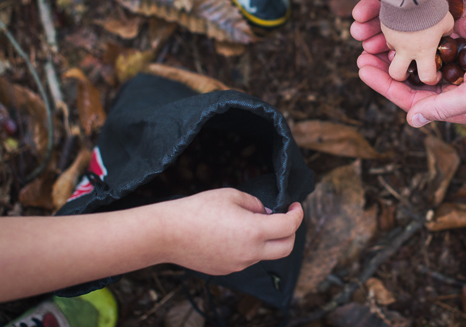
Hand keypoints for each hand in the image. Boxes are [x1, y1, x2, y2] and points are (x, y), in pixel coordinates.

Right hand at [157, 189, 303, 274]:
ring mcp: (238, 264)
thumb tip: (266, 213)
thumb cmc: (197, 209)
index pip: (289, 226)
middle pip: (286, 248)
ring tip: (250, 222)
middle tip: (285, 217)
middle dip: (291, 232)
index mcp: (254, 232)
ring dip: (267, 239)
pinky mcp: (226, 270)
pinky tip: (234, 234)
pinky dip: (250, 247)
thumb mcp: (231, 195)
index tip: (295, 206)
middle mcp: (250, 253)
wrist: (168, 233)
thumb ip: (255, 204)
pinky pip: (247, 259)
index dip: (297, 214)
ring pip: (265, 254)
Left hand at [356, 5, 465, 126]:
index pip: (409, 98)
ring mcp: (458, 61)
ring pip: (417, 57)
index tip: (361, 67)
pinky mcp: (463, 39)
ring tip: (373, 34)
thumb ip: (443, 107)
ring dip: (396, 47)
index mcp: (456, 102)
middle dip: (384, 66)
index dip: (383, 84)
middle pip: (409, 77)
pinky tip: (399, 20)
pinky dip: (414, 32)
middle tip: (361, 49)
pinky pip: (431, 38)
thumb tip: (410, 119)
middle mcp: (454, 84)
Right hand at [381, 11, 453, 84]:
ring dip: (395, 50)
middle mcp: (405, 49)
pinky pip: (388, 35)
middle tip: (408, 70)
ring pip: (391, 51)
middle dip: (400, 75)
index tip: (435, 73)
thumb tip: (444, 34)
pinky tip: (398, 26)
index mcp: (424, 51)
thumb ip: (446, 32)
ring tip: (403, 42)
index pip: (427, 76)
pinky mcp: (385, 27)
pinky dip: (391, 35)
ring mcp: (393, 38)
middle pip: (396, 74)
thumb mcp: (447, 22)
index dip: (432, 78)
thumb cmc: (433, 9)